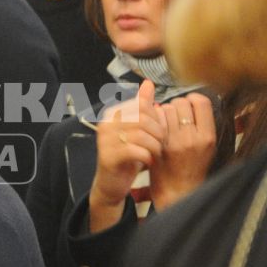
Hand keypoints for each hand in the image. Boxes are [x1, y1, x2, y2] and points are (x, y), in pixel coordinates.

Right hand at [88, 81, 163, 232]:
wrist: (112, 183)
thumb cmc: (128, 156)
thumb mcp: (138, 129)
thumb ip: (142, 107)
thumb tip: (148, 83)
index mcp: (113, 113)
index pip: (141, 105)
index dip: (157, 117)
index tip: (160, 130)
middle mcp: (106, 124)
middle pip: (141, 118)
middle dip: (157, 131)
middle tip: (161, 143)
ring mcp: (105, 140)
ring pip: (139, 134)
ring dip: (154, 145)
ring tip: (156, 153)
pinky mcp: (108, 156)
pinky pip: (134, 150)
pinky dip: (147, 156)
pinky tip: (149, 161)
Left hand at [149, 92, 215, 211]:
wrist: (179, 192)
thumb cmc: (193, 169)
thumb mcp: (208, 147)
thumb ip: (203, 124)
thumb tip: (193, 99)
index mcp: (207, 137)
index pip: (201, 102)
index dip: (193, 99)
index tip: (189, 103)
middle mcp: (192, 138)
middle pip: (182, 103)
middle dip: (177, 105)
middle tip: (176, 115)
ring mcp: (173, 142)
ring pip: (166, 109)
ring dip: (164, 111)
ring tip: (167, 122)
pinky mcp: (158, 146)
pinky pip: (154, 121)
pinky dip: (154, 119)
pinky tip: (156, 127)